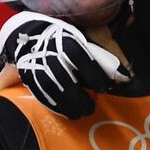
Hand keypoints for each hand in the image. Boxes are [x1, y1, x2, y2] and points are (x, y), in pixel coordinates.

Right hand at [1, 13, 129, 118]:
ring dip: (67, 106)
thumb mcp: (80, 41)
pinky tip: (66, 112)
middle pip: (66, 79)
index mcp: (68, 42)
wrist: (30, 35)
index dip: (95, 75)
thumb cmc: (63, 40)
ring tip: (79, 114)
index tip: (104, 88)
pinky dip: (55, 106)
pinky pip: (41, 95)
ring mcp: (38, 66)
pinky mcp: (29, 76)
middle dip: (79, 97)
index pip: (83, 59)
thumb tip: (120, 75)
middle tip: (91, 108)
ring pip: (52, 90)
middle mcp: (51, 54)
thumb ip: (97, 56)